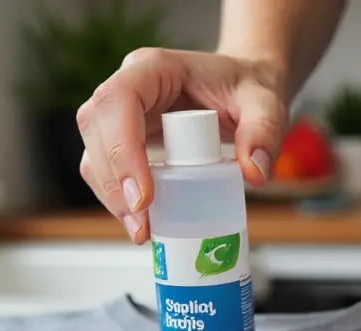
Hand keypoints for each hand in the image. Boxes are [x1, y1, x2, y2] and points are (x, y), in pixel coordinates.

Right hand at [77, 48, 287, 243]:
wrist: (243, 91)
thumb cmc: (247, 89)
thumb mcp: (266, 104)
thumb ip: (265, 131)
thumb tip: (254, 173)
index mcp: (154, 68)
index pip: (120, 100)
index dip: (122, 148)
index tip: (144, 197)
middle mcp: (129, 87)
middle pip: (96, 128)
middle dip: (114, 181)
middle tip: (142, 224)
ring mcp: (121, 115)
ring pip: (95, 153)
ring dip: (111, 196)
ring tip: (143, 232)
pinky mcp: (125, 141)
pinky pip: (107, 170)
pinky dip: (119, 199)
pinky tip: (142, 224)